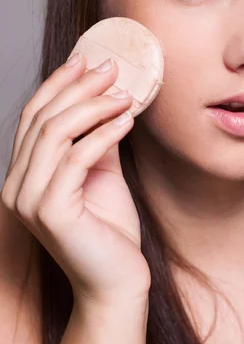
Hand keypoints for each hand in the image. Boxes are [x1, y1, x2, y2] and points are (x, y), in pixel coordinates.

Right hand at [1, 53, 150, 307]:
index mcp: (23, 177)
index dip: (57, 85)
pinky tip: (127, 121)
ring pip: (56, 134)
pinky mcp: (51, 212)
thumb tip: (106, 101)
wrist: (117, 282)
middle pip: (41, 120)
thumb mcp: (100, 176)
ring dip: (94, 107)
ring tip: (126, 94)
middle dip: (77, 88)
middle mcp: (16, 187)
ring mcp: (28, 201)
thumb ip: (95, 141)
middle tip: (110, 67)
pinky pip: (77, 159)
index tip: (86, 60)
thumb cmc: (110, 232)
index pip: (33, 119)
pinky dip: (104, 135)